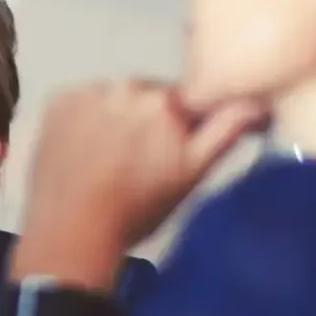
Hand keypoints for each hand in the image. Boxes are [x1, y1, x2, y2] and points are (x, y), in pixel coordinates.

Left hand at [22, 80, 264, 251]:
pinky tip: (83, 150)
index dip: (182, 126)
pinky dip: (84, 119)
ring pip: (114, 97)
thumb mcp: (191, 175)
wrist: (72, 230)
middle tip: (137, 162)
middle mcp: (127, 85)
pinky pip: (81, 101)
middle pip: (148, 96)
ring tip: (106, 159)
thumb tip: (259, 102)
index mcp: (167, 101)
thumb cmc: (137, 209)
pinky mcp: (56, 101)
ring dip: (116, 117)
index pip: (187, 101)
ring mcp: (88, 91)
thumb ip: (226, 131)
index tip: (170, 152)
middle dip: (148, 120)